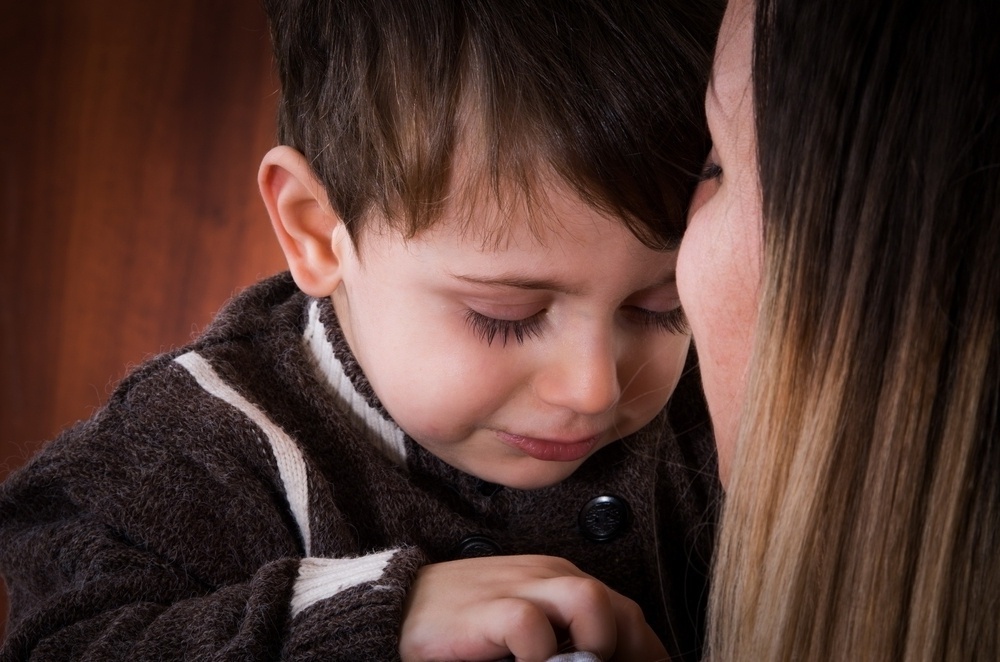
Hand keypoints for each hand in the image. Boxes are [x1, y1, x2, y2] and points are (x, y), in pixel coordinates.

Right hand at [398, 554, 668, 661]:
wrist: (395, 609)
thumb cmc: (462, 624)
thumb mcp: (523, 627)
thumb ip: (559, 639)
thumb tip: (595, 660)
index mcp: (560, 580)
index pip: (627, 613)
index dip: (647, 652)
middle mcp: (548, 577)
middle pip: (622, 609)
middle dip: (634, 653)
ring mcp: (520, 588)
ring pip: (591, 601)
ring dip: (595, 643)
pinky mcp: (490, 609)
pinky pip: (531, 628)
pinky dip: (539, 656)